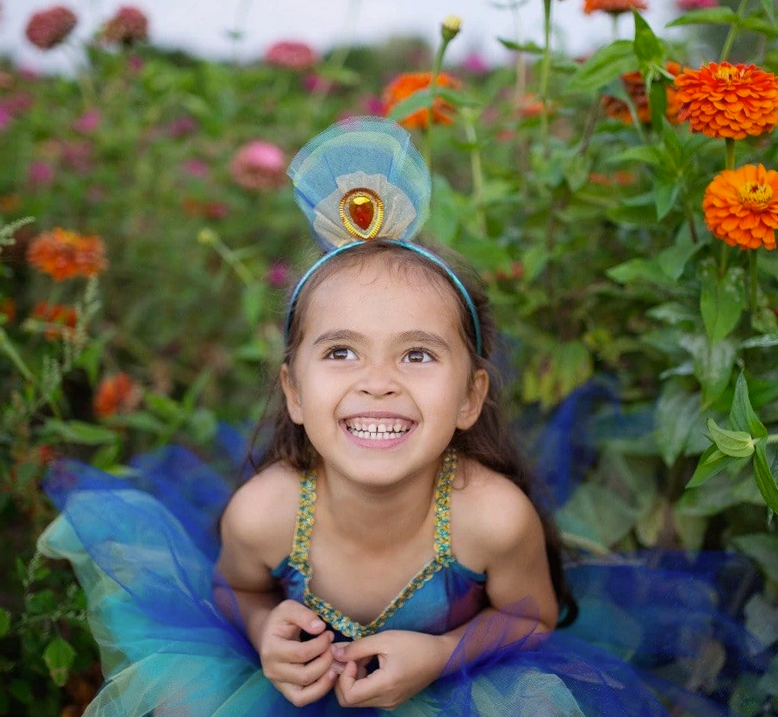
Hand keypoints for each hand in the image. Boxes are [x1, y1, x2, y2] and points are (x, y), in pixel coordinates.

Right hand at [257, 600, 336, 706]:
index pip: (301, 653)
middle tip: (334, 648)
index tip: (329, 634)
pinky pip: (302, 699)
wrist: (268, 633)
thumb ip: (304, 615)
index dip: (321, 644)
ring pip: (304, 694)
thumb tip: (320, 628)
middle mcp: (271, 670)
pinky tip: (329, 675)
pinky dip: (319, 691)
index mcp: (271, 649)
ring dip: (325, 680)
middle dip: (326, 661)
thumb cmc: (281, 620)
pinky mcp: (285, 690)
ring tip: (334, 663)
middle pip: (305, 675)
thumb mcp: (289, 608)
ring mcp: (278, 683)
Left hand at [331, 630, 446, 709]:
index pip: (348, 696)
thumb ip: (357, 647)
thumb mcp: (384, 639)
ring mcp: (389, 703)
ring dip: (353, 678)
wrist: (440, 655)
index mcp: (385, 686)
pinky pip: (368, 696)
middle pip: (349, 700)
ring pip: (358, 698)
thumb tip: (334, 654)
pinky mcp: (392, 701)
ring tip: (363, 656)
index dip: (342, 676)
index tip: (352, 657)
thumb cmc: (414, 644)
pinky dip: (363, 681)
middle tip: (352, 656)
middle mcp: (385, 701)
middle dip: (344, 678)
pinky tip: (370, 663)